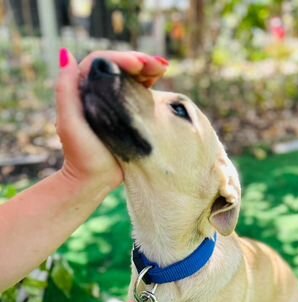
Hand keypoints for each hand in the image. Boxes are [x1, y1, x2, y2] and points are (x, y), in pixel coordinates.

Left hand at [56, 49, 168, 189]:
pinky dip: (150, 85)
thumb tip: (66, 54)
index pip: (103, 62)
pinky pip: (140, 94)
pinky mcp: (128, 116)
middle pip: (120, 67)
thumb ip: (65, 89)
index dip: (122, 59)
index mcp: (83, 88)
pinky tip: (160, 82)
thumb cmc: (80, 155)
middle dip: (141, 61)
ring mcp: (115, 103)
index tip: (138, 65)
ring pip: (132, 78)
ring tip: (163, 68)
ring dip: (148, 70)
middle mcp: (99, 92)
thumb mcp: (69, 122)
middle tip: (160, 65)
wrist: (93, 181)